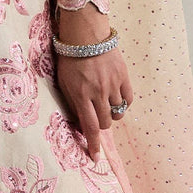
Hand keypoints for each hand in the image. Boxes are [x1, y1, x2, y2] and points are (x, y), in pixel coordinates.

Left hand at [53, 2, 131, 161]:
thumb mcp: (64, 81)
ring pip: (118, 111)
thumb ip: (72, 101)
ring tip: (106, 104)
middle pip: (105, 122)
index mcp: (81, 95)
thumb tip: (80, 121)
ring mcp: (113, 85)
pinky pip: (128, 98)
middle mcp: (98, 93)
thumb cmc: (70, 58)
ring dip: (112, 113)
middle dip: (101, 124)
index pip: (89, 127)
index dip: (93, 144)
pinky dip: (123, 102)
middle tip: (97, 117)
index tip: (95, 158)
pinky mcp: (123, 76)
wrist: (86, 34)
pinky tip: (116, 97)